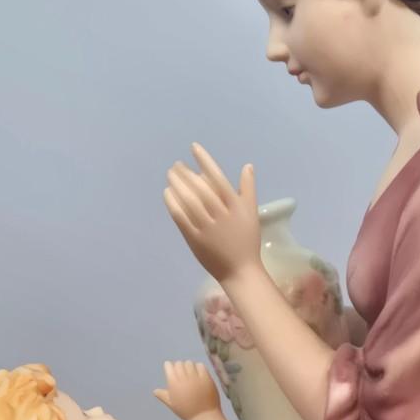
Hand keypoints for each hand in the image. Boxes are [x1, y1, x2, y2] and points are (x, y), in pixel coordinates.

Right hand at [152, 360, 220, 419]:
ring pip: (189, 363)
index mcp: (173, 384)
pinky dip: (198, 367)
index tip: (172, 370)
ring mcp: (195, 378)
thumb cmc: (186, 412)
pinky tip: (198, 374)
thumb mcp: (172, 404)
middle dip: (179, 366)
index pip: (169, 366)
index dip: (170, 367)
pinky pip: (200, 366)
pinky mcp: (206, 378)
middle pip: (179, 363)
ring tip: (190, 373)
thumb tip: (155, 391)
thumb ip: (163, 395)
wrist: (204, 416)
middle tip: (182, 373)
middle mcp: (183, 379)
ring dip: (189, 366)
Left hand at [164, 143, 260, 283]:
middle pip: (200, 188)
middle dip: (186, 173)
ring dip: (177, 185)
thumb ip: (248, 188)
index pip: (218, 177)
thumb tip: (248, 166)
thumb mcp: (252, 212)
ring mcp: (207, 227)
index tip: (194, 148)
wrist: (240, 270)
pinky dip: (173, 204)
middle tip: (176, 164)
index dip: (205, 160)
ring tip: (170, 174)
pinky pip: (181, 218)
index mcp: (235, 206)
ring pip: (189, 201)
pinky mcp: (195, 239)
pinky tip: (167, 193)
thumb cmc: (247, 241)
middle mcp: (220, 214)